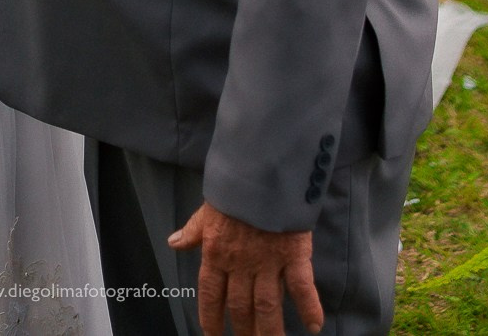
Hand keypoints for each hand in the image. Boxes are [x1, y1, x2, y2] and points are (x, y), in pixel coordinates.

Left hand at [170, 202, 321, 335]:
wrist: (260, 167)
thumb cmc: (234, 188)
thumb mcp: (208, 209)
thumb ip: (193, 231)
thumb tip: (174, 243)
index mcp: (216, 253)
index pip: (210, 295)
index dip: (211, 319)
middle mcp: (240, 262)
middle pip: (240, 307)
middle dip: (244, 331)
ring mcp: (267, 260)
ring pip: (268, 305)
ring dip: (270, 330)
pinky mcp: (293, 252)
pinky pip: (300, 285)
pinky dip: (309, 306)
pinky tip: (314, 325)